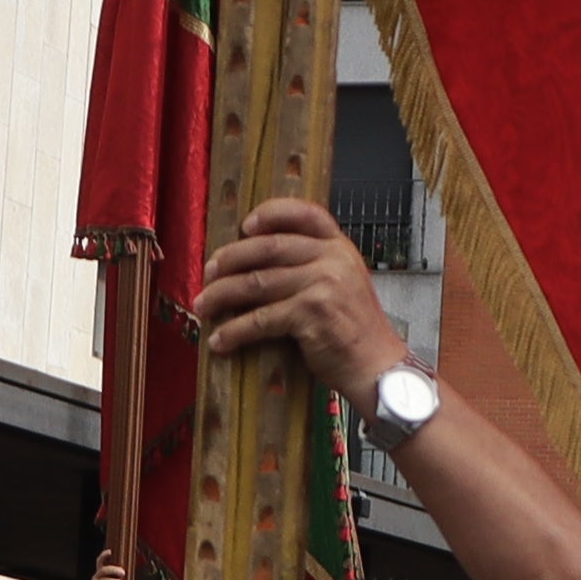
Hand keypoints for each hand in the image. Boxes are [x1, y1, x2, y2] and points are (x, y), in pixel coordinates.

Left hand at [193, 194, 404, 403]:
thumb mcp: (342, 283)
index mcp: (340, 246)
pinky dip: (234, 331)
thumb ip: (313, 264)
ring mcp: (323, 284)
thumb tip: (257, 261)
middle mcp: (333, 259)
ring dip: (222, 295)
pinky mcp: (312, 314)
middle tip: (208, 273)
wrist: (377, 366)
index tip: (244, 225)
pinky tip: (220, 340)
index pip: (304, 213)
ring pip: (257, 283)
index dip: (270, 214)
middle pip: (267, 248)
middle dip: (230, 260)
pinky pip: (260, 319)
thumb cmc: (354, 329)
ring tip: (203, 305)